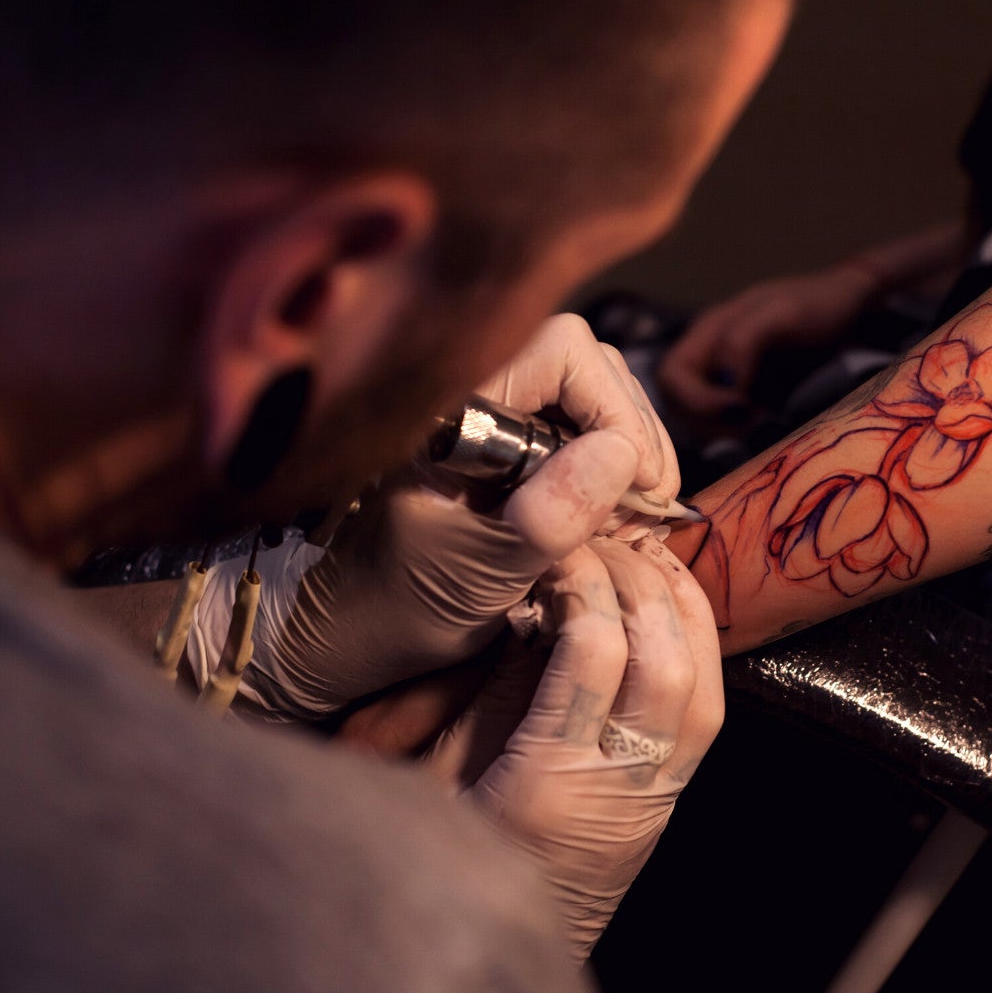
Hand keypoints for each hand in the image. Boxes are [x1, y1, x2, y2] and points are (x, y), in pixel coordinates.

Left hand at [186, 314, 679, 719]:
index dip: (614, 409)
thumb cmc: (394, 609)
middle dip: (629, 435)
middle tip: (642, 510)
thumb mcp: (477, 573)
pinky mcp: (511, 452)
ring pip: (591, 402)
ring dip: (625, 459)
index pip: (563, 352)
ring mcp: (496, 421)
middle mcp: (476, 395)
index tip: (638, 483)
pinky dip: (609, 476)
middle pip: (588, 369)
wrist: (349, 640)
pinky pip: (580, 437)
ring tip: (626, 523)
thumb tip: (619, 455)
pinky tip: (610, 521)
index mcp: (451, 405)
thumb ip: (546, 517)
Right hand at [419, 535, 723, 958]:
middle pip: (664, 661)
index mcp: (549, 784)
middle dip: (638, 580)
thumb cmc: (442, 867)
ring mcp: (655, 796)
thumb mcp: (432, 777)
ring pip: (703, 682)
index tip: (551, 542)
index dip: (581, 581)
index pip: (594, 654)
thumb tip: (532, 607)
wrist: (491, 960)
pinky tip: (667, 601)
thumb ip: (486, 693)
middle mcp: (620, 789)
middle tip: (598, 533)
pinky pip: (709, 708)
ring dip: (678, 603)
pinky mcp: (670, 796)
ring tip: (640, 551)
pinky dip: (696, 642)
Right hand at [657, 263, 879, 429]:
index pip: (671, 376)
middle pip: (678, 405)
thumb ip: (743, 339)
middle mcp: (709, 359)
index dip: (696, 400)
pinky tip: (767, 433)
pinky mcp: (748, 401)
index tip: (742, 408)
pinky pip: (725, 428)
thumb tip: (722, 382)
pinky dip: (739, 438)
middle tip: (753, 426)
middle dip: (708, 423)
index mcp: (708, 332)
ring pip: (697, 422)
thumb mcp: (782, 312)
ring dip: (723, 435)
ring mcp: (727, 382)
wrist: (853, 310)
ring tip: (763, 428)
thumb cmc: (819, 304)